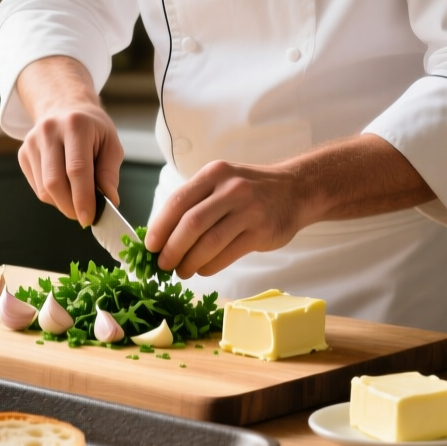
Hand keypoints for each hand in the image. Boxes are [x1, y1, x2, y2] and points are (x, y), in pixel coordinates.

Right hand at [15, 57, 122, 225]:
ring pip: (44, 189)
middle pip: (55, 182)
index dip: (83, 198)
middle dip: (71, 206)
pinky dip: (53, 196)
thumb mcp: (110, 143)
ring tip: (78, 198)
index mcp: (75, 125)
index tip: (89, 218)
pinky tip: (65, 187)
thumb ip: (110, 172)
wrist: (64, 107)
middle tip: (85, 216)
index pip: (77, 169)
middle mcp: (49, 131)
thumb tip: (109, 201)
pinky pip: (37, 187)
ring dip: (63, 203)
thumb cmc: (91, 128)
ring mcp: (31, 142)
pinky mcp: (23, 154)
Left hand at [147, 135, 435, 277]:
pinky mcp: (262, 231)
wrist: (296, 190)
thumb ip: (196, 201)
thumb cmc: (250, 190)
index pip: (178, 201)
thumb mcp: (222, 182)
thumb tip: (162, 235)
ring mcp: (249, 210)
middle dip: (172, 249)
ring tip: (181, 271)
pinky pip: (228, 254)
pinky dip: (210, 266)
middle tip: (163, 264)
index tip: (150, 246)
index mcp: (215, 174)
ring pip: (209, 242)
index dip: (160, 227)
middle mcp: (232, 189)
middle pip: (191, 224)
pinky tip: (203, 269)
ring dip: (190, 262)